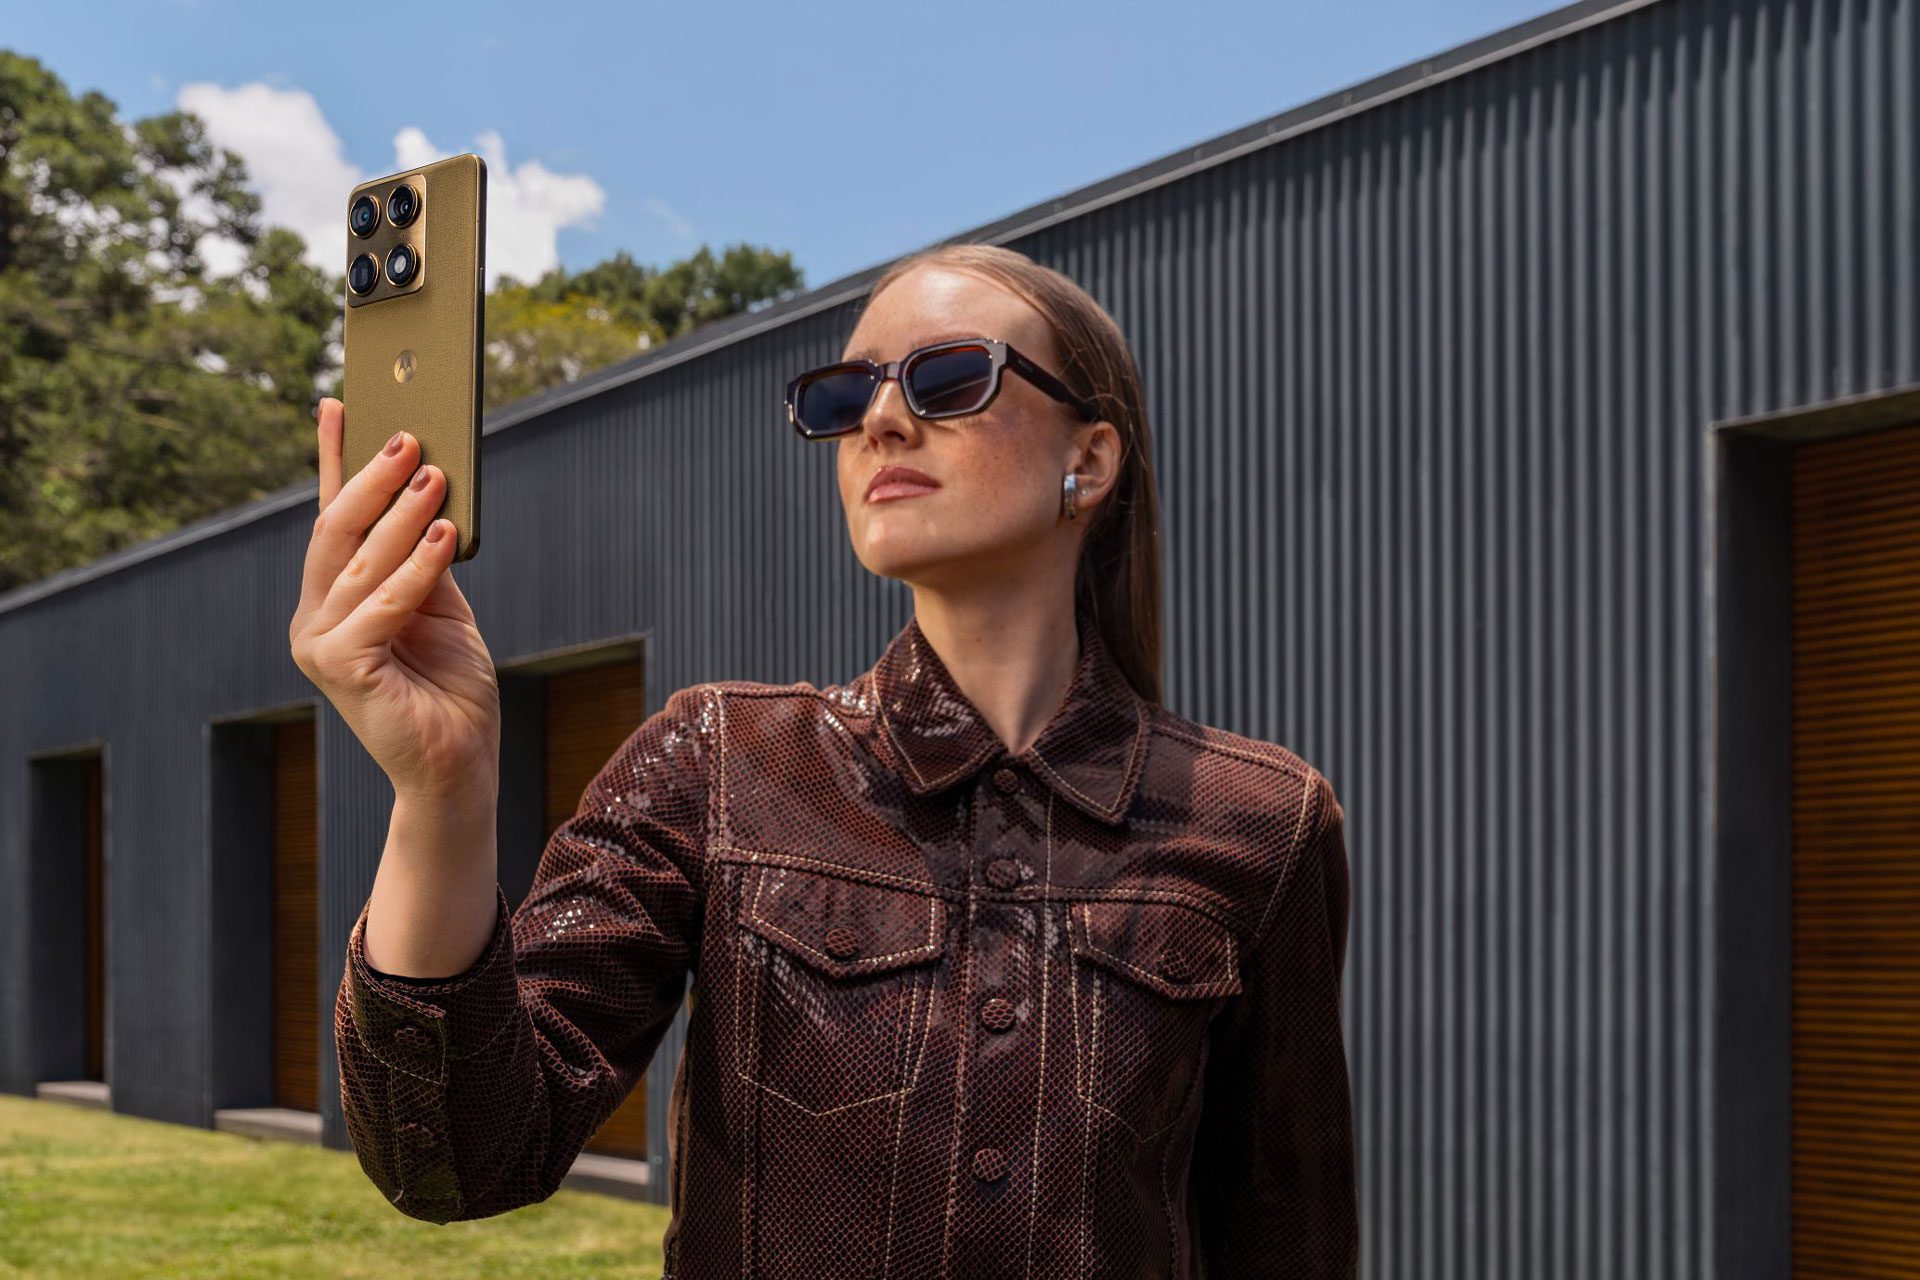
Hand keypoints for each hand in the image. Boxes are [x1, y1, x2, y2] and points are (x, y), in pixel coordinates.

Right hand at [288, 397, 499, 799]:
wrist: (457, 765)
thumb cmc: (450, 687)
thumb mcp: (442, 608)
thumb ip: (425, 558)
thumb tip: (429, 488)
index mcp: (334, 599)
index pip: (332, 518)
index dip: (335, 460)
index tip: (340, 404)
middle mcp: (315, 617)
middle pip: (337, 531)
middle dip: (372, 477)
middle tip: (409, 434)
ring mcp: (320, 644)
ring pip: (360, 561)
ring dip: (402, 513)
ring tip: (434, 474)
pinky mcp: (341, 668)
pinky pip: (384, 602)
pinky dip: (417, 566)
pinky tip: (446, 535)